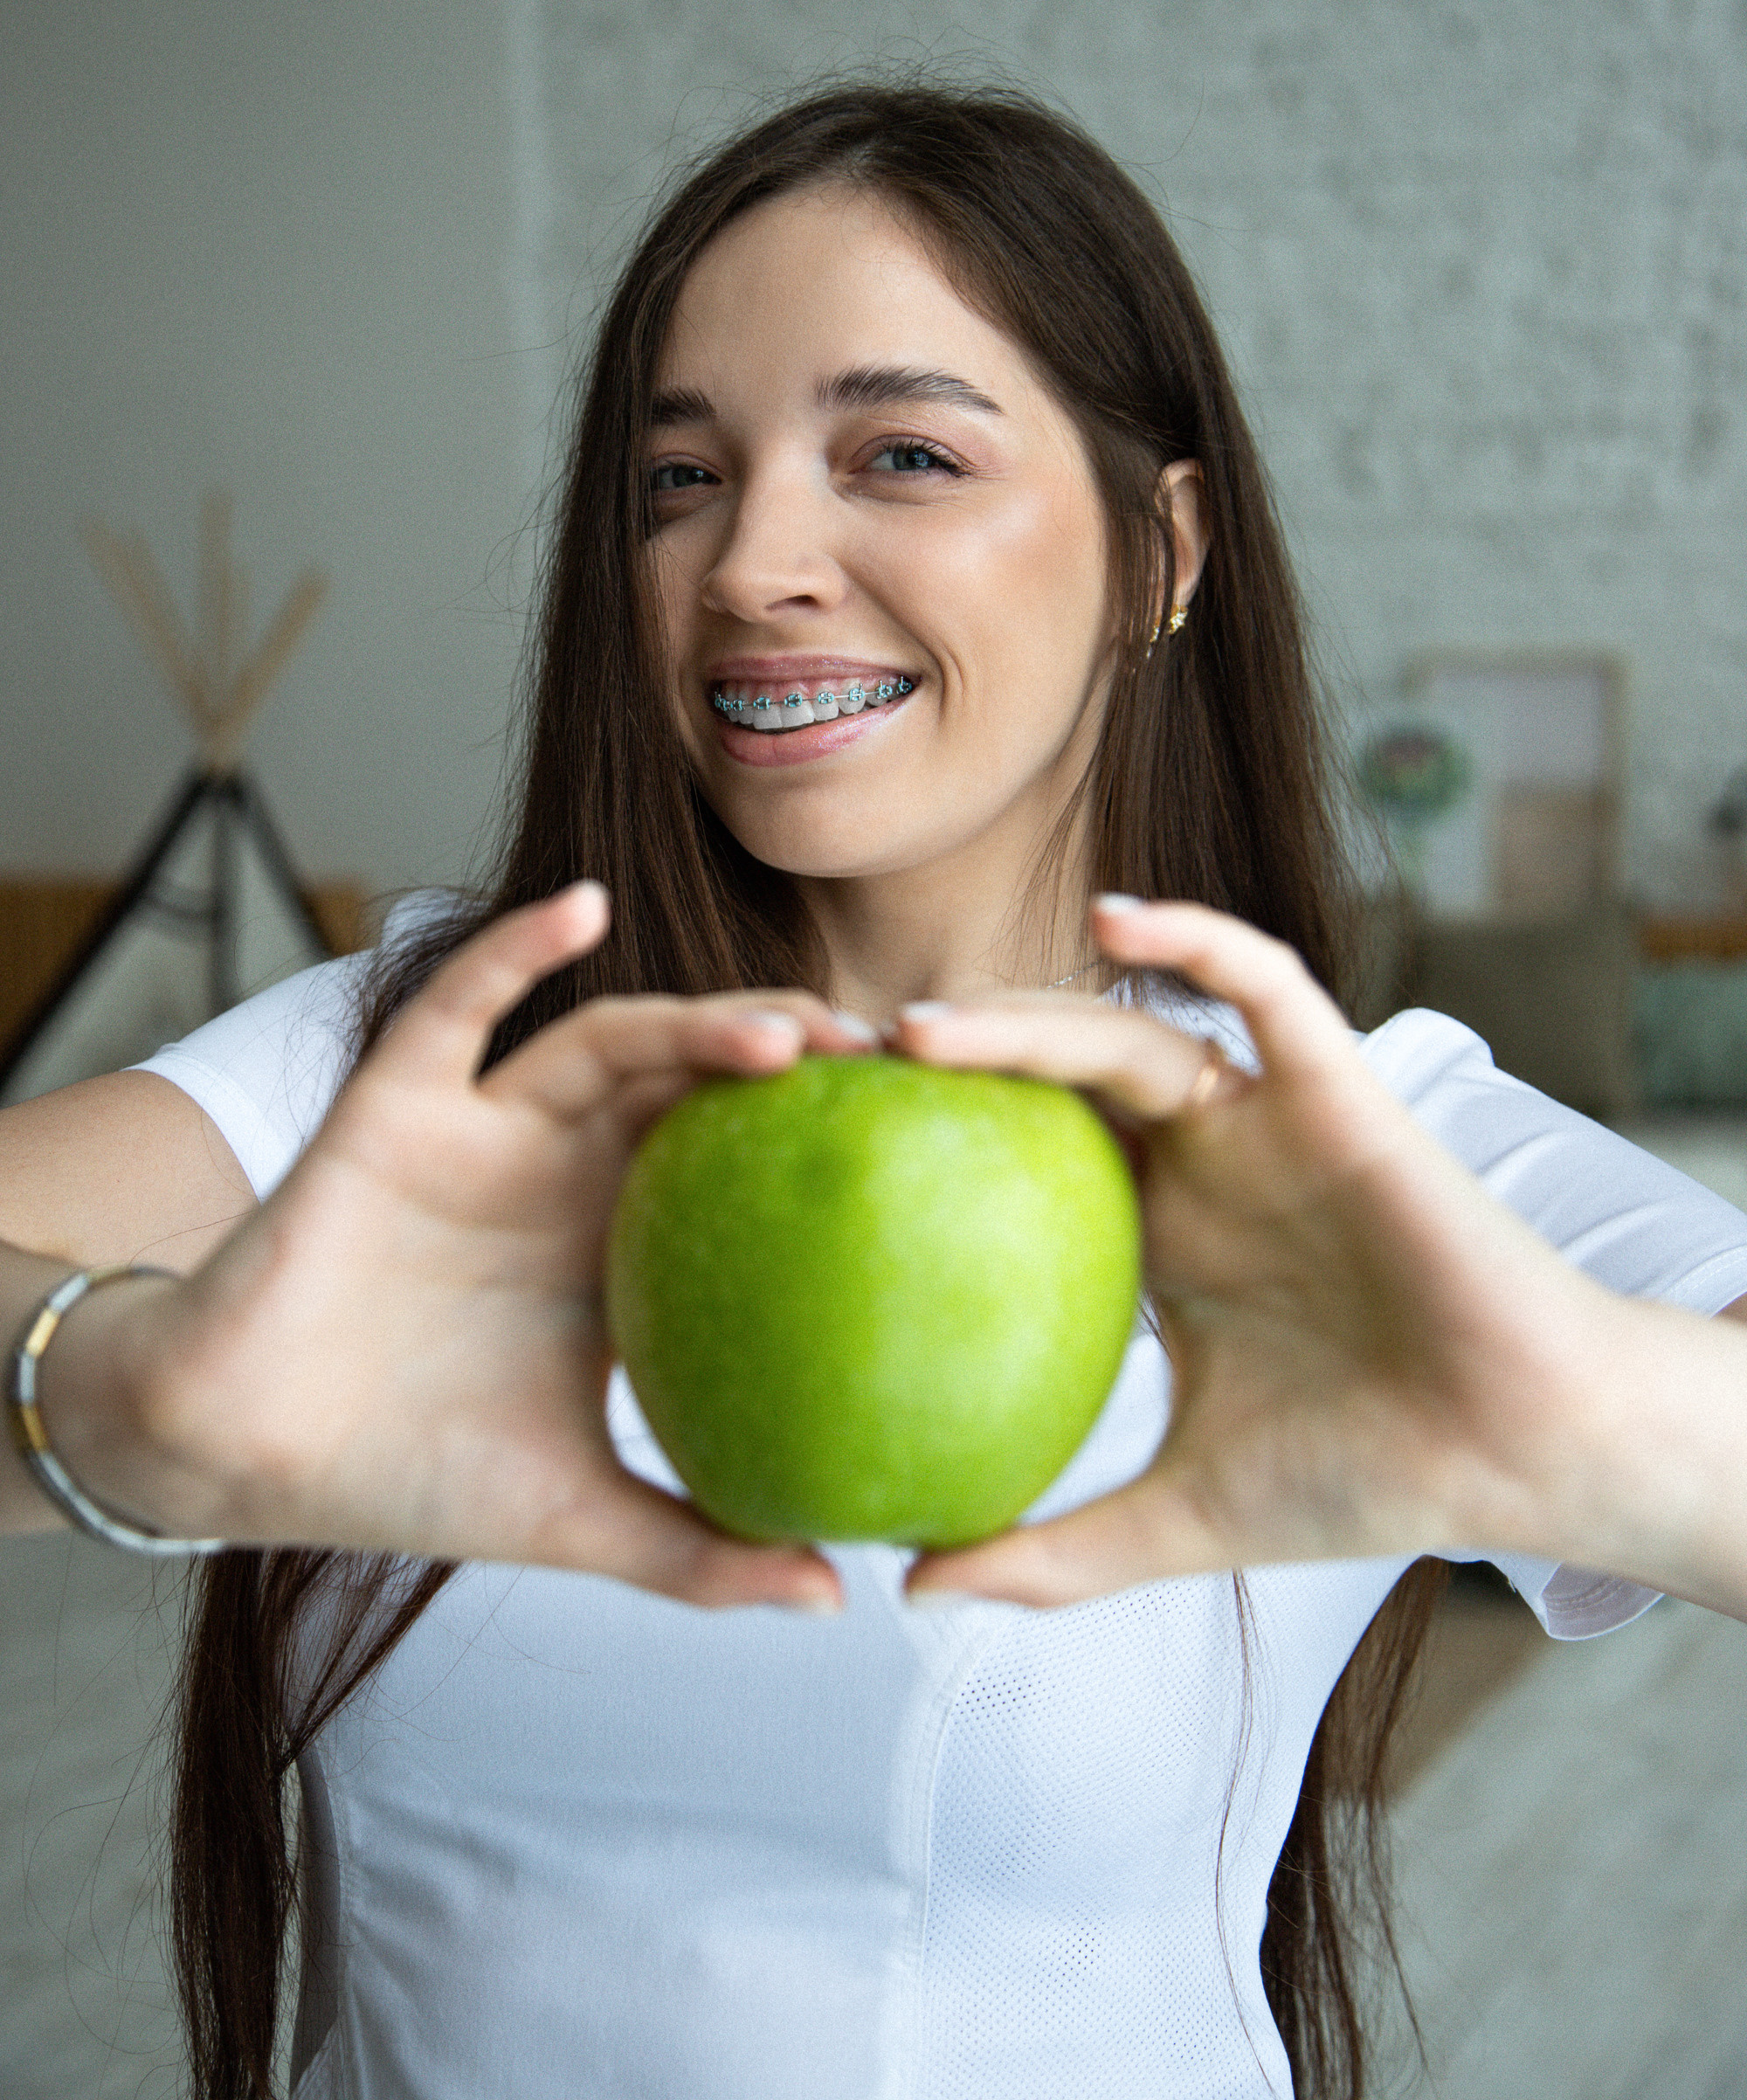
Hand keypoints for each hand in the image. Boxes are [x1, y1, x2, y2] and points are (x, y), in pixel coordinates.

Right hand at [73, 884, 853, 1607]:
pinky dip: (516, 949)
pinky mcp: (401, 1101)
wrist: (244, 1453)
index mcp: (620, 1240)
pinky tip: (584, 909)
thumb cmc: (409, 1473)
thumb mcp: (580, 1516)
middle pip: (702, 1082)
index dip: (834, 1144)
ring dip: (698, 1021)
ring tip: (790, 1036)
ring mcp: (489, 1126)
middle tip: (900, 1065)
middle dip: (801, 1059)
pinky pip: (460, 1005)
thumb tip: (837, 1596)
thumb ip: (700, 1550)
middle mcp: (569, 1166)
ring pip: (611, 1041)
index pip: (747, 1166)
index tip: (941, 1140)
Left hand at [895, 898, 1631, 1607]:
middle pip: (1042, 1079)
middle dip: (938, 1061)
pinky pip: (1266, 988)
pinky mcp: (1338, 1089)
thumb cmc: (1369, 1476)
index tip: (805, 1151)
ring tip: (917, 1035)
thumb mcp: (1176, 1519)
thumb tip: (911, 1591)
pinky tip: (1120, 924)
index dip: (917, 1143)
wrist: (1520, 1454)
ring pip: (1124, 1030)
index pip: (1010, 1160)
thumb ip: (1052, 1552)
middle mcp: (1194, 1162)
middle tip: (822, 1070)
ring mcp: (1261, 1118)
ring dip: (1020, 1017)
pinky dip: (1197, 943)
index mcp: (1150, 1236)